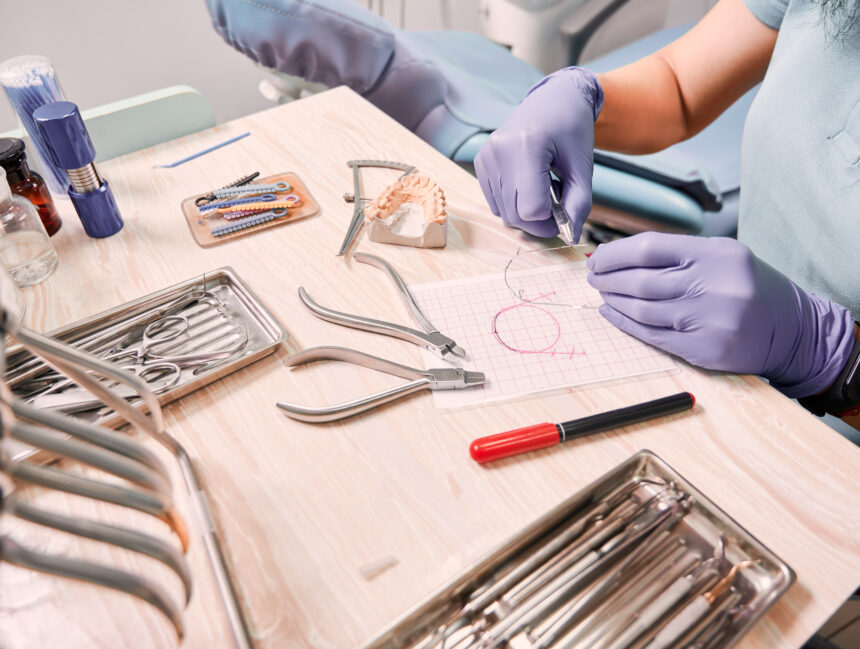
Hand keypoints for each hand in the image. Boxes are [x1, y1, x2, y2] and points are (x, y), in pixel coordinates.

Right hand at [474, 67, 603, 241]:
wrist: (554, 99)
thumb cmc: (572, 129)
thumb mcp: (583, 167)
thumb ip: (579, 204)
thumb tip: (570, 237)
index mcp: (526, 146)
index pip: (530, 209)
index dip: (551, 220)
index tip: (565, 211)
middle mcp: (499, 151)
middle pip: (514, 215)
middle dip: (539, 219)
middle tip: (558, 199)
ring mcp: (486, 157)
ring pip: (504, 212)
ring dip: (527, 210)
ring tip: (544, 186)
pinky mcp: (481, 162)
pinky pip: (495, 202)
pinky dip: (514, 202)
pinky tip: (528, 183)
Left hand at [586, 232, 855, 397]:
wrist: (792, 329)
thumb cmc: (748, 286)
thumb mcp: (722, 255)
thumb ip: (677, 254)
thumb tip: (618, 256)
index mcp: (716, 254)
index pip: (649, 248)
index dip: (615, 254)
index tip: (597, 258)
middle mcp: (713, 286)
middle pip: (641, 281)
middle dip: (609, 279)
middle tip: (593, 278)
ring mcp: (708, 320)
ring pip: (642, 309)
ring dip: (614, 301)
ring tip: (603, 294)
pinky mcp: (703, 349)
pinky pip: (651, 335)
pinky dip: (625, 324)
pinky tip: (613, 314)